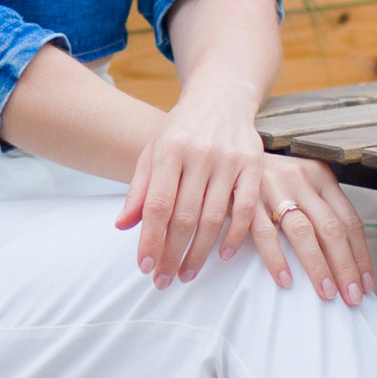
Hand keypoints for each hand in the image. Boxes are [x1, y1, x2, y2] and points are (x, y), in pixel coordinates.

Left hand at [116, 79, 372, 301]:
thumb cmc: (181, 130)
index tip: (144, 266)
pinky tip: (222, 255)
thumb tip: (122, 226)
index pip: (157, 205)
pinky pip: (246, 209)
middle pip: (184, 216)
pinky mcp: (254, 165)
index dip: (150, 239)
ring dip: (199, 252)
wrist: (221, 97)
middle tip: (164, 280)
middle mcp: (199, 154)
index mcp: (169, 150)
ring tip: (187, 273)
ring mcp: (229, 159)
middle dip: (172, 253)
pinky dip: (235, 236)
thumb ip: (139, 189)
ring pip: (213, 218)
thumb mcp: (153, 151)